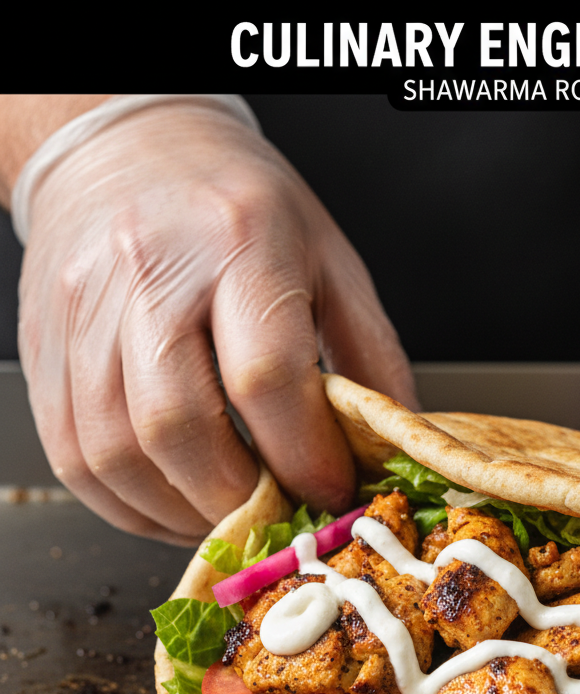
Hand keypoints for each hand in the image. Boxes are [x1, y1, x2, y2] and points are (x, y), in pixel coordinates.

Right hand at [17, 100, 415, 543]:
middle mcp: (148, 272)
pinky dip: (130, 505)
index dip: (304, 456)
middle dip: (238, 499)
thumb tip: (393, 446)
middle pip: (178, 425)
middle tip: (278, 517)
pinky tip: (177, 505)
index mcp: (240, 242)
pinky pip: (74, 457)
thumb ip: (370, 357)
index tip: (330, 493)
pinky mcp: (45, 349)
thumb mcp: (332, 262)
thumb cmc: (241, 207)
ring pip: (114, 452)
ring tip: (231, 518)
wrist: (131, 149)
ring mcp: (82, 311)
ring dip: (181, 513)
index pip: (266, 376)